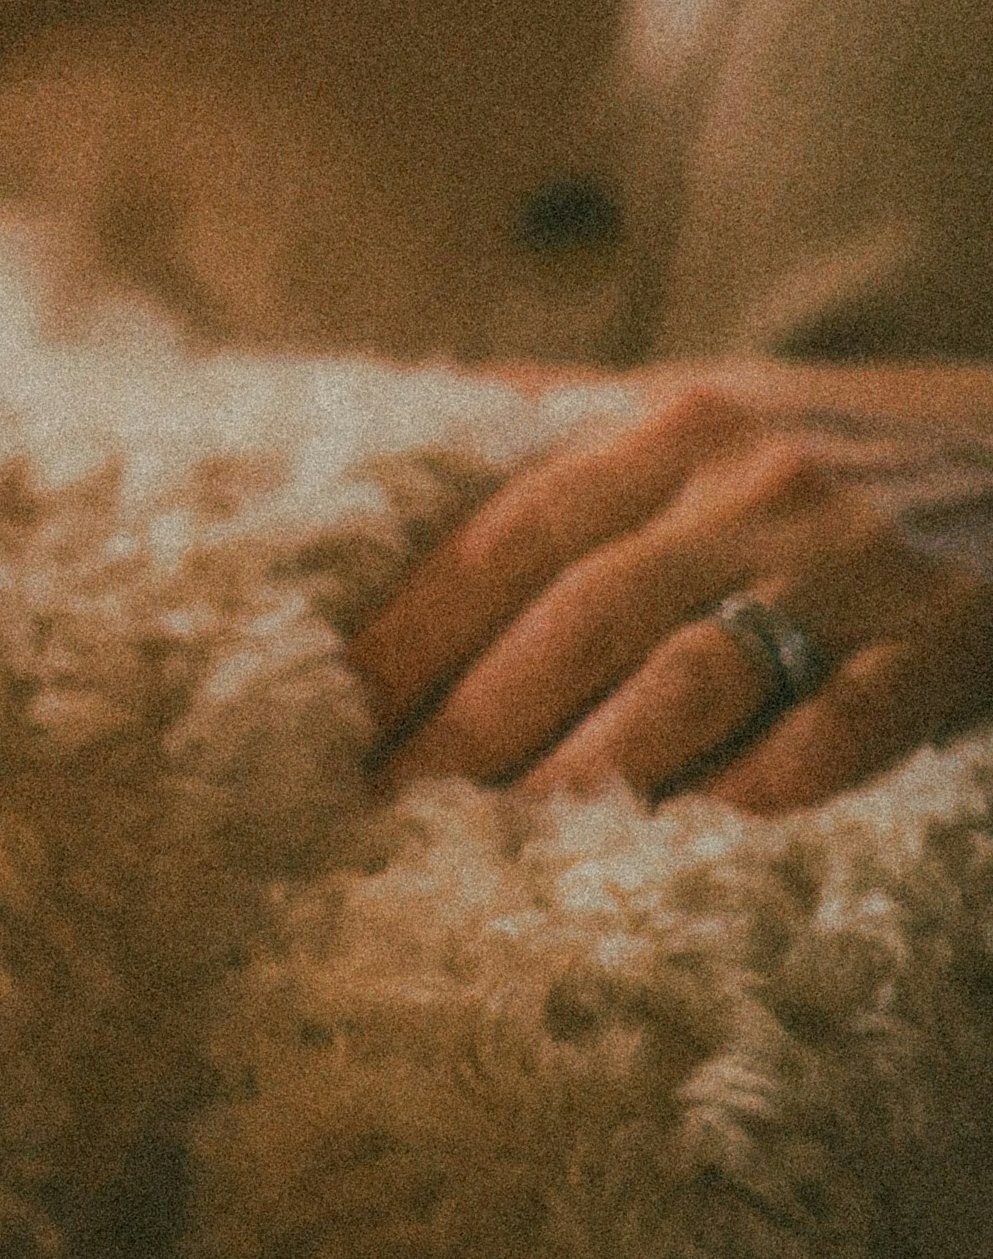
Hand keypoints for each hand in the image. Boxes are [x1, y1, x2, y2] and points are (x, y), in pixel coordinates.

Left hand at [354, 367, 992, 808]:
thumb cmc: (842, 452)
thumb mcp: (714, 406)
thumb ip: (567, 420)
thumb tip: (393, 414)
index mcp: (682, 425)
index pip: (512, 532)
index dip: (411, 630)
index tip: (327, 717)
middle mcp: (760, 484)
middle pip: (581, 616)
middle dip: (468, 725)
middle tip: (381, 815)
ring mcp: (855, 568)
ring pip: (689, 681)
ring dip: (582, 773)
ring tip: (490, 852)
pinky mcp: (943, 644)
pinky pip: (828, 738)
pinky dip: (742, 799)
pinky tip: (668, 853)